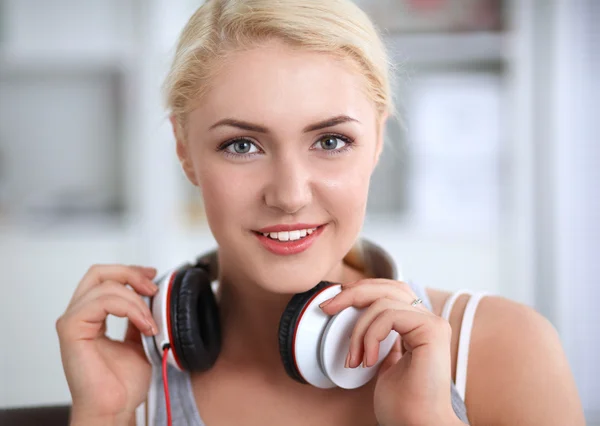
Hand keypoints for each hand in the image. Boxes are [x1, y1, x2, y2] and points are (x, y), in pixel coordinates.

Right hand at [55, 264, 159, 421]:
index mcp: (92, 315)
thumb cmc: (122, 383)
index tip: (153, 277)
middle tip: (153, 289)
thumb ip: (140, 316)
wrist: (115, 408)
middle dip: (131, 274)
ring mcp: (73, 321)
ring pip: (105, 286)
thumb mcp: (140, 339)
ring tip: (150, 323)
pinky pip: (101, 302)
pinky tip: (143, 325)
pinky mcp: (72, 329)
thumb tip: (152, 296)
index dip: (130, 272)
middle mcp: (79, 315)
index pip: (105, 278)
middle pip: (99, 272)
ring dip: (136, 300)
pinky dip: (129, 308)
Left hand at [319, 279, 461, 425]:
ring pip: (383, 301)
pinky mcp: (432, 330)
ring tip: (354, 358)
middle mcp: (427, 320)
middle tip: (328, 308)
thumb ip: (378, 337)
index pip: (388, 292)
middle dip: (352, 293)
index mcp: (416, 325)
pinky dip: (370, 335)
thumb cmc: (401, 404)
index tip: (332, 306)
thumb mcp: (380, 361)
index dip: (359, 292)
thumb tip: (358, 318)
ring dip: (358, 329)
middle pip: (387, 286)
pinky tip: (367, 360)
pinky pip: (390, 315)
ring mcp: (432, 323)